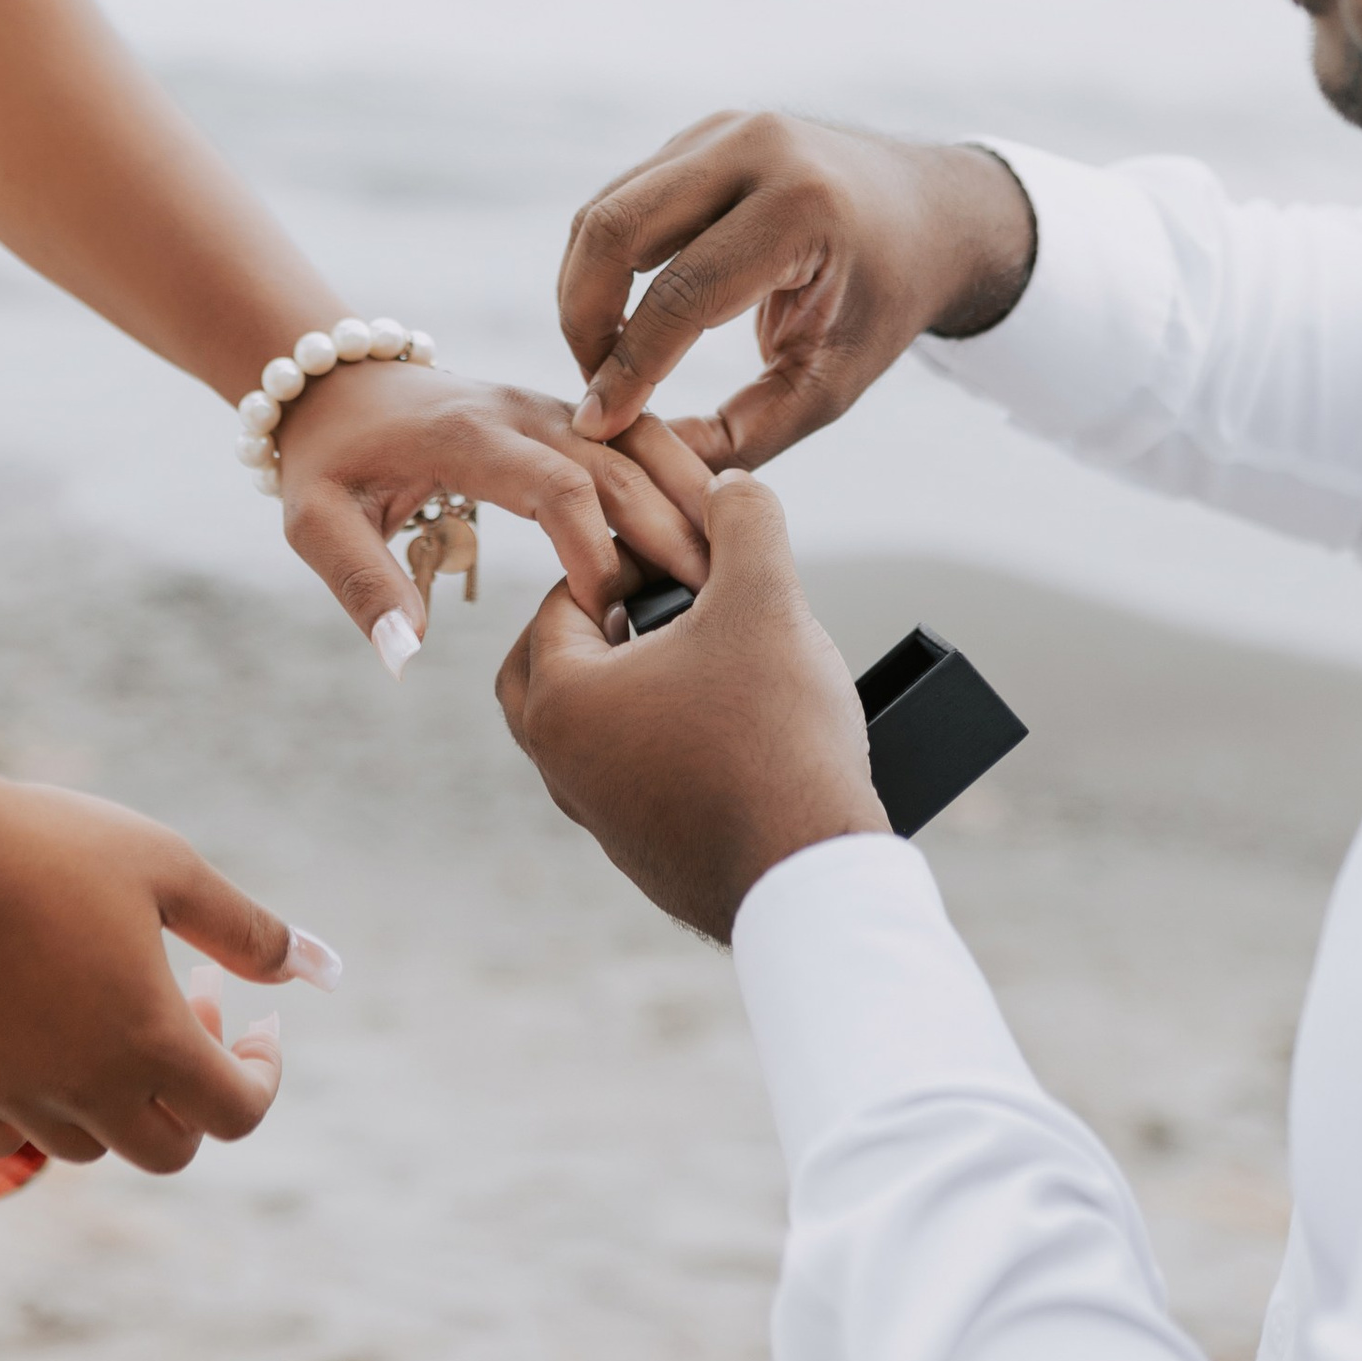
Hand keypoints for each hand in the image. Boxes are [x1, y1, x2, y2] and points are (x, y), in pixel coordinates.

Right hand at [0, 756, 314, 1174]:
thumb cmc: (51, 845)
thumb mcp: (169, 868)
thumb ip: (246, 929)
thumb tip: (311, 968)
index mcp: (150, 1042)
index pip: (237, 1114)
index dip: (262, 1075)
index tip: (260, 1024)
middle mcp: (85, 1089)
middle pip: (169, 1148)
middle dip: (196, 1091)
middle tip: (187, 1005)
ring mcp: (16, 1096)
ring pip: (93, 1147)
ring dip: (123, 1099)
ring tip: (116, 1010)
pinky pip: (13, 1138)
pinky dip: (44, 1111)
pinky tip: (47, 1043)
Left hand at [269, 357, 714, 659]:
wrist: (337, 383)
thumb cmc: (329, 460)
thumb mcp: (315, 521)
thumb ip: (361, 582)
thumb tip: (405, 654)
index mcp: (468, 437)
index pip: (556, 488)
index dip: (596, 550)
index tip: (612, 617)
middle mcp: (523, 412)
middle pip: (620, 464)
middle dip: (670, 533)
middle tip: (716, 604)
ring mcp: (554, 407)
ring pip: (646, 440)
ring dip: (691, 499)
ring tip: (737, 568)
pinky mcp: (573, 415)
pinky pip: (643, 435)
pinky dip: (683, 478)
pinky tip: (721, 530)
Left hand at [495, 469, 882, 941]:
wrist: (812, 873)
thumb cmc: (773, 734)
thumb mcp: (764, 599)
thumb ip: (743, 520)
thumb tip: (732, 487)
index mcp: (560, 699)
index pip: (561, 599)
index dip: (619, 560)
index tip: (674, 551)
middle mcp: (561, 766)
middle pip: (549, 670)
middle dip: (597, 625)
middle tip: (654, 600)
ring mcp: (602, 820)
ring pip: (593, 730)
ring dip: (634, 686)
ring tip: (700, 655)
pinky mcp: (648, 857)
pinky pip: (635, 780)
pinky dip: (664, 741)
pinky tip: (727, 724)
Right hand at [559, 115, 1036, 466]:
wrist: (929, 214)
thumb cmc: (884, 303)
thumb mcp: (831, 382)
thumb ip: (748, 433)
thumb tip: (654, 463)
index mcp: (803, 207)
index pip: (683, 293)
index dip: (628, 367)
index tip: (597, 424)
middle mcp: (756, 149)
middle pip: (617, 229)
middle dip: (583, 317)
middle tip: (593, 385)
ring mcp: (722, 129)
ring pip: (606, 209)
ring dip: (584, 289)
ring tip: (604, 359)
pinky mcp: (700, 134)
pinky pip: (623, 198)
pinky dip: (606, 262)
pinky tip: (621, 318)